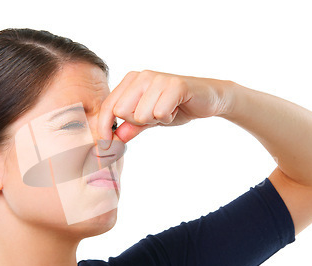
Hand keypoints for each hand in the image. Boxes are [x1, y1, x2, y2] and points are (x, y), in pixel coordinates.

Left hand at [98, 70, 232, 144]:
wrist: (207, 99)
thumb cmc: (176, 107)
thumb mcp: (149, 119)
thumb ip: (130, 126)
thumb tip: (113, 139)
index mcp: (131, 81)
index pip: (109, 106)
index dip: (104, 127)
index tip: (105, 145)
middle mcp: (142, 76)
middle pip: (122, 111)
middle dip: (137, 122)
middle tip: (154, 117)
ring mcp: (158, 79)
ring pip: (141, 114)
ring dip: (155, 120)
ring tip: (167, 111)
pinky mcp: (175, 85)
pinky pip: (160, 112)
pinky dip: (168, 117)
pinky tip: (175, 109)